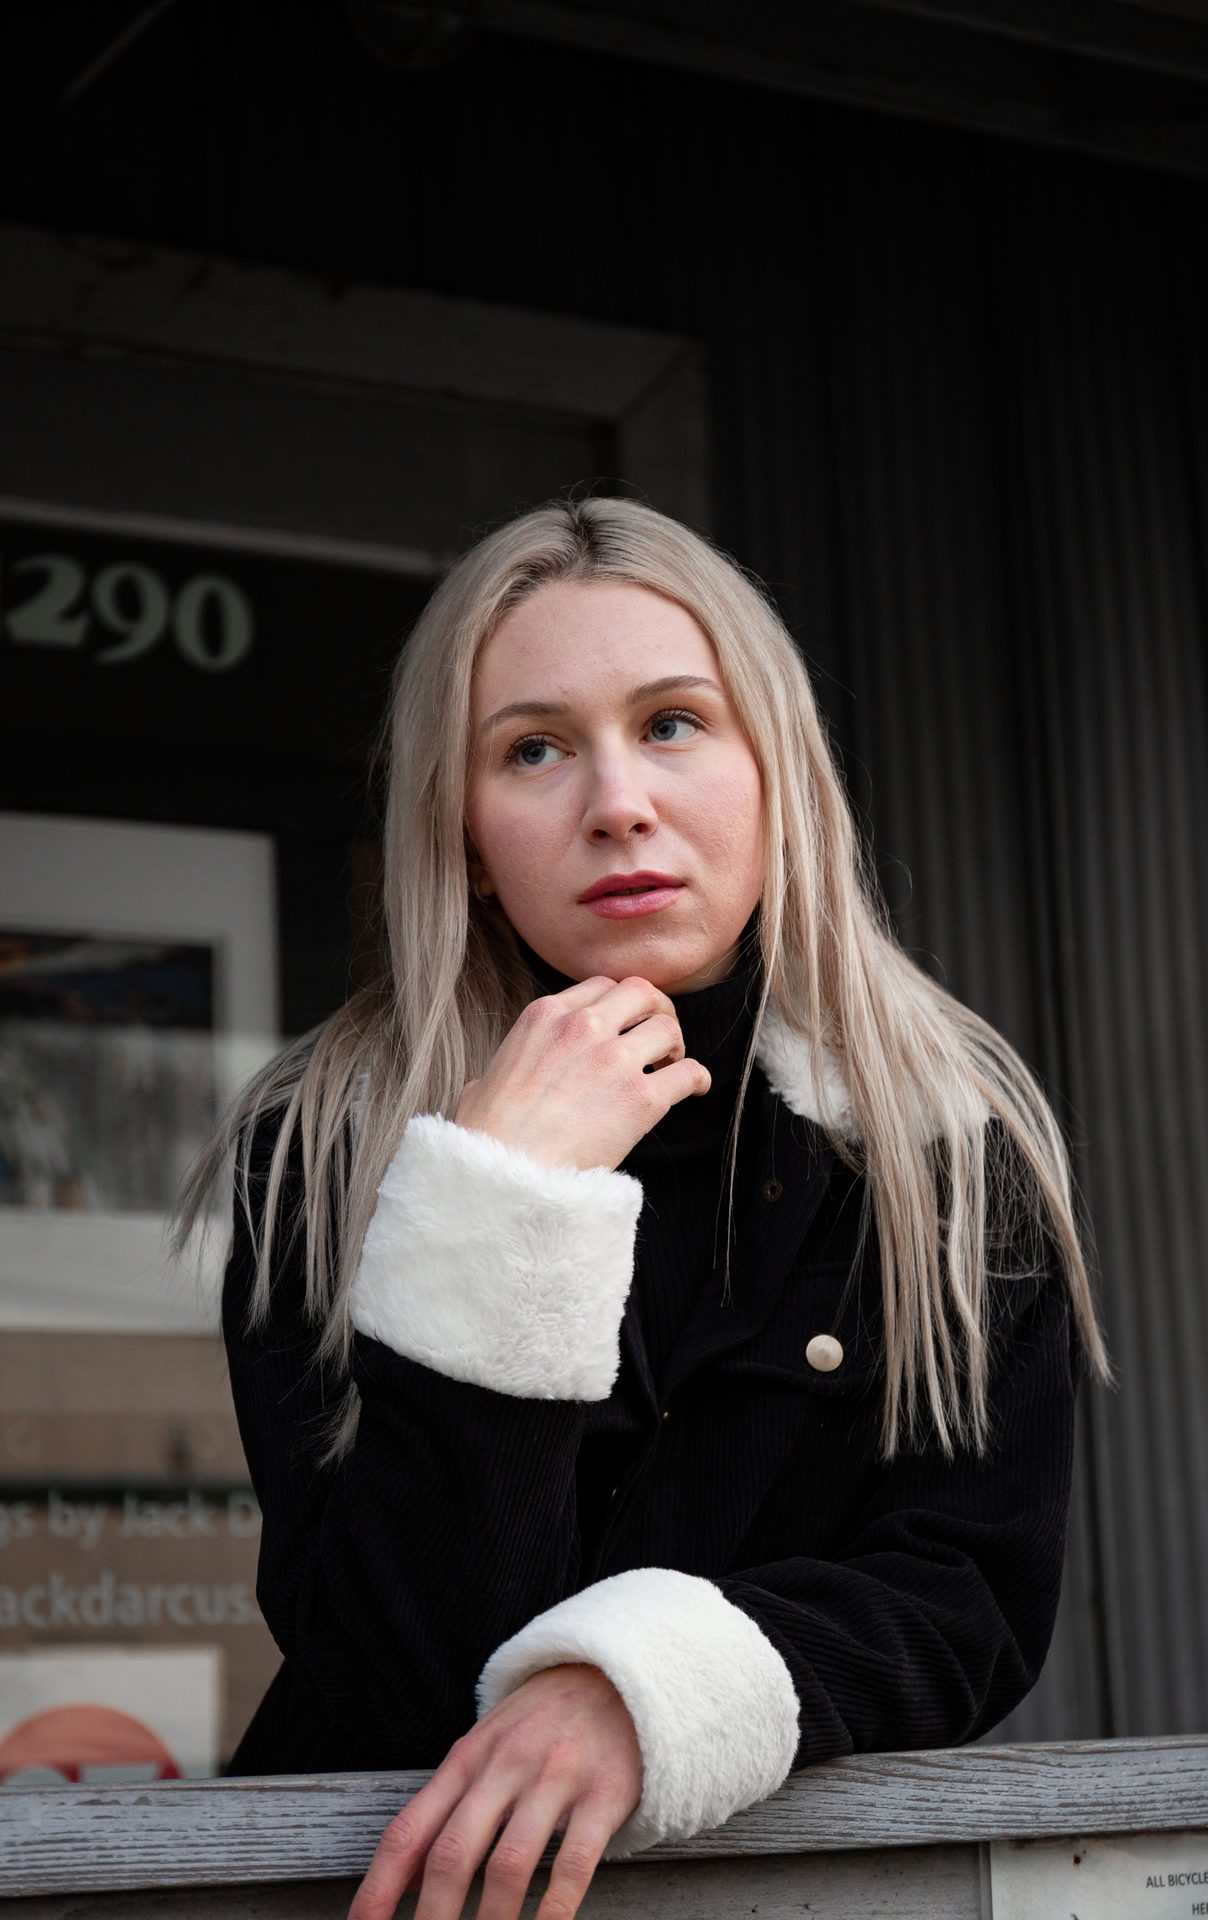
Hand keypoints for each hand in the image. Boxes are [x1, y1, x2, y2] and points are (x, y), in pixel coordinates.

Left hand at [348, 1662, 642, 1919]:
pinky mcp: (604, 1791)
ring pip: (509, 1866)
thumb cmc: (540, 1723)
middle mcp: (504, 1765)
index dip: (379, 1889)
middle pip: (452, 1855)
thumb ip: (446, 1808)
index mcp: (466, 1758)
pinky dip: (553, 1912)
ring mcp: (555, 1776)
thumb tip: (402, 1881)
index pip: (408, 1831)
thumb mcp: (484, 1749)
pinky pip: (573, 1863)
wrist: (615, 1672)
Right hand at [454, 974, 710, 1172]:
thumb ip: (494, 1075)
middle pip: (641, 992)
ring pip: (668, 1028)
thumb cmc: (487, 1138)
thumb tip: (485, 1088)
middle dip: (656, 1010)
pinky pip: (689, 1072)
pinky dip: (697, 1079)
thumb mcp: (480, 1087)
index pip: (600, 985)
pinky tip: (695, 1090)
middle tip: (657, 1036)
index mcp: (545, 1016)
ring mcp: (614, 1059)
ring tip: (670, 1066)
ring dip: (675, 1044)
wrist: (505, 1175)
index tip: (625, 1023)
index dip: (620, 1003)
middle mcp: (583, 1026)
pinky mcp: (642, 1098)